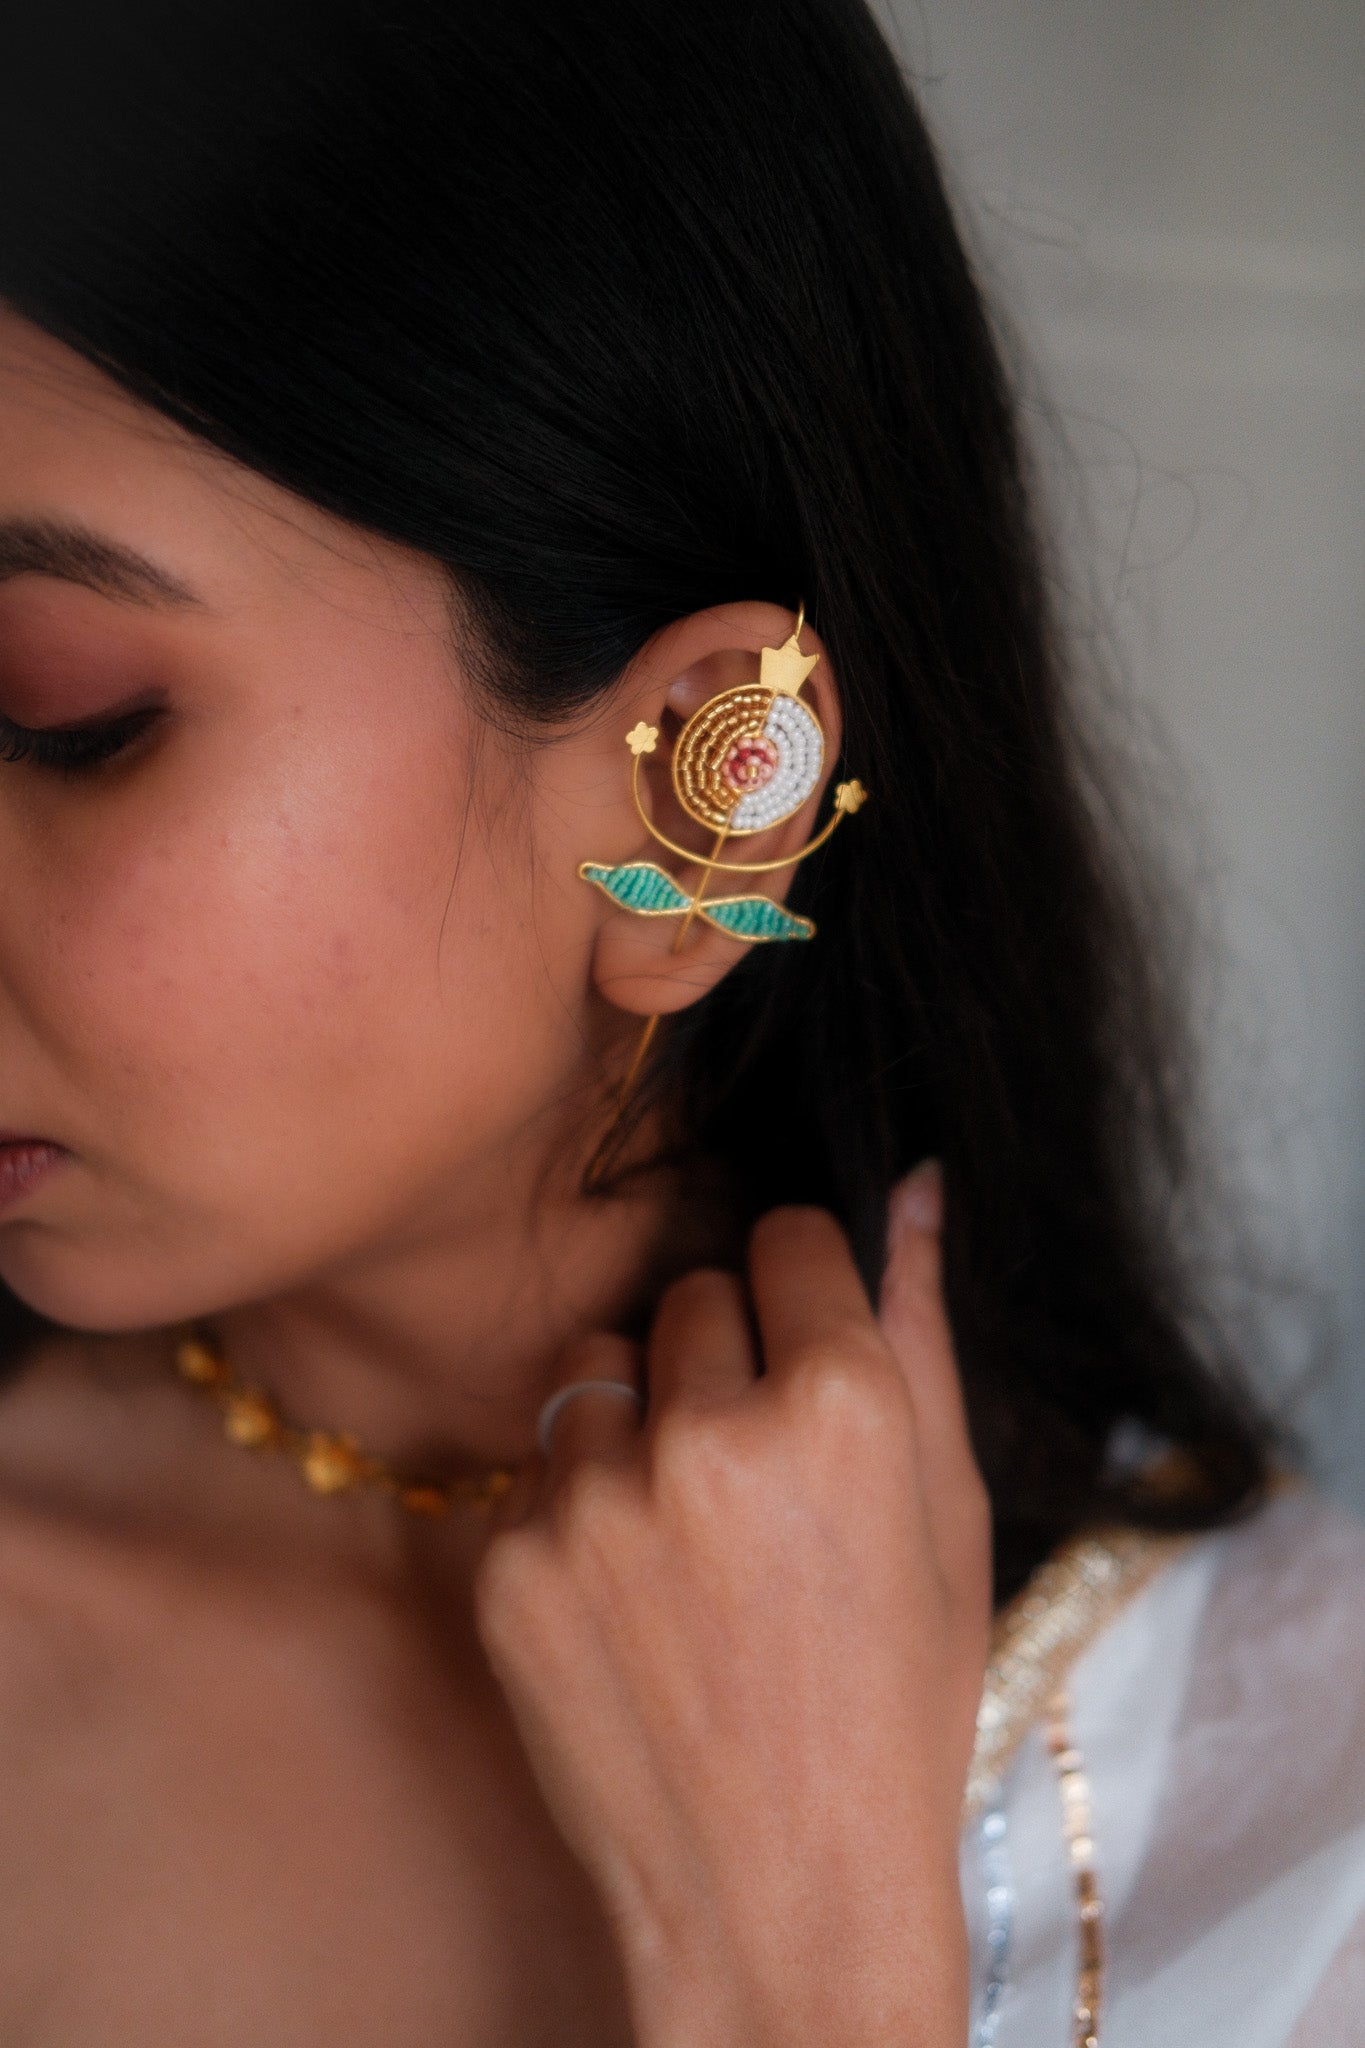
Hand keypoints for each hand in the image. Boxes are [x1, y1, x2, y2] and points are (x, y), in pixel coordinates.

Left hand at [474, 1163, 990, 2047]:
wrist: (781, 1902)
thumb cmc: (895, 1712)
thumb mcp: (950, 1522)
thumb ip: (925, 1334)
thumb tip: (921, 1185)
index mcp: (841, 1405)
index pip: (791, 1236)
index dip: (805, 1286)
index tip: (803, 1333)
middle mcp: (708, 1430)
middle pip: (692, 1293)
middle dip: (724, 1353)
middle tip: (755, 1465)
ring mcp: (595, 1500)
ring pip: (596, 1369)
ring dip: (637, 1418)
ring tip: (685, 1528)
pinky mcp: (511, 1565)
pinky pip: (539, 1473)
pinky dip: (580, 1512)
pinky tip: (632, 1601)